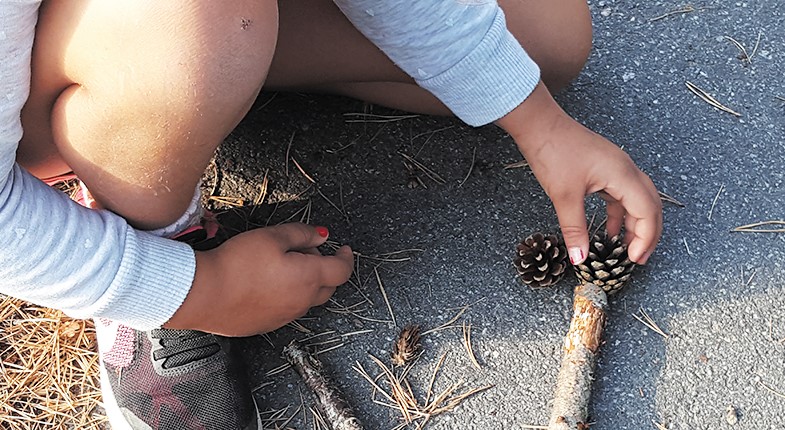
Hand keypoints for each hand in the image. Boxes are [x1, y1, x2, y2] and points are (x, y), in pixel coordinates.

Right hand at [165, 223, 353, 335]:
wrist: (204, 294)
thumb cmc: (236, 264)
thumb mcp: (272, 236)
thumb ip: (302, 234)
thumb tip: (321, 236)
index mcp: (309, 278)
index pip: (342, 270)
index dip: (346, 257)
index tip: (344, 249)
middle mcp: (302, 301)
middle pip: (328, 287)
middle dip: (324, 268)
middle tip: (305, 252)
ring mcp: (285, 316)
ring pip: (307, 299)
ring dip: (305, 283)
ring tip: (281, 266)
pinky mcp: (268, 325)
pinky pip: (287, 309)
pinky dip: (287, 296)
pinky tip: (266, 284)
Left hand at [497, 82, 661, 264]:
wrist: (538, 124)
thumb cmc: (553, 150)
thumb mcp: (563, 196)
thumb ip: (574, 229)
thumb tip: (580, 257)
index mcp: (623, 174)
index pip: (648, 212)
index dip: (645, 238)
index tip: (634, 259)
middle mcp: (625, 169)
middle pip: (650, 206)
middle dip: (647, 234)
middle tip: (638, 259)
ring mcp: (616, 167)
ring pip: (637, 200)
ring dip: (635, 224)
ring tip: (626, 249)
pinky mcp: (604, 168)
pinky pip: (620, 195)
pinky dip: (619, 214)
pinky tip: (610, 230)